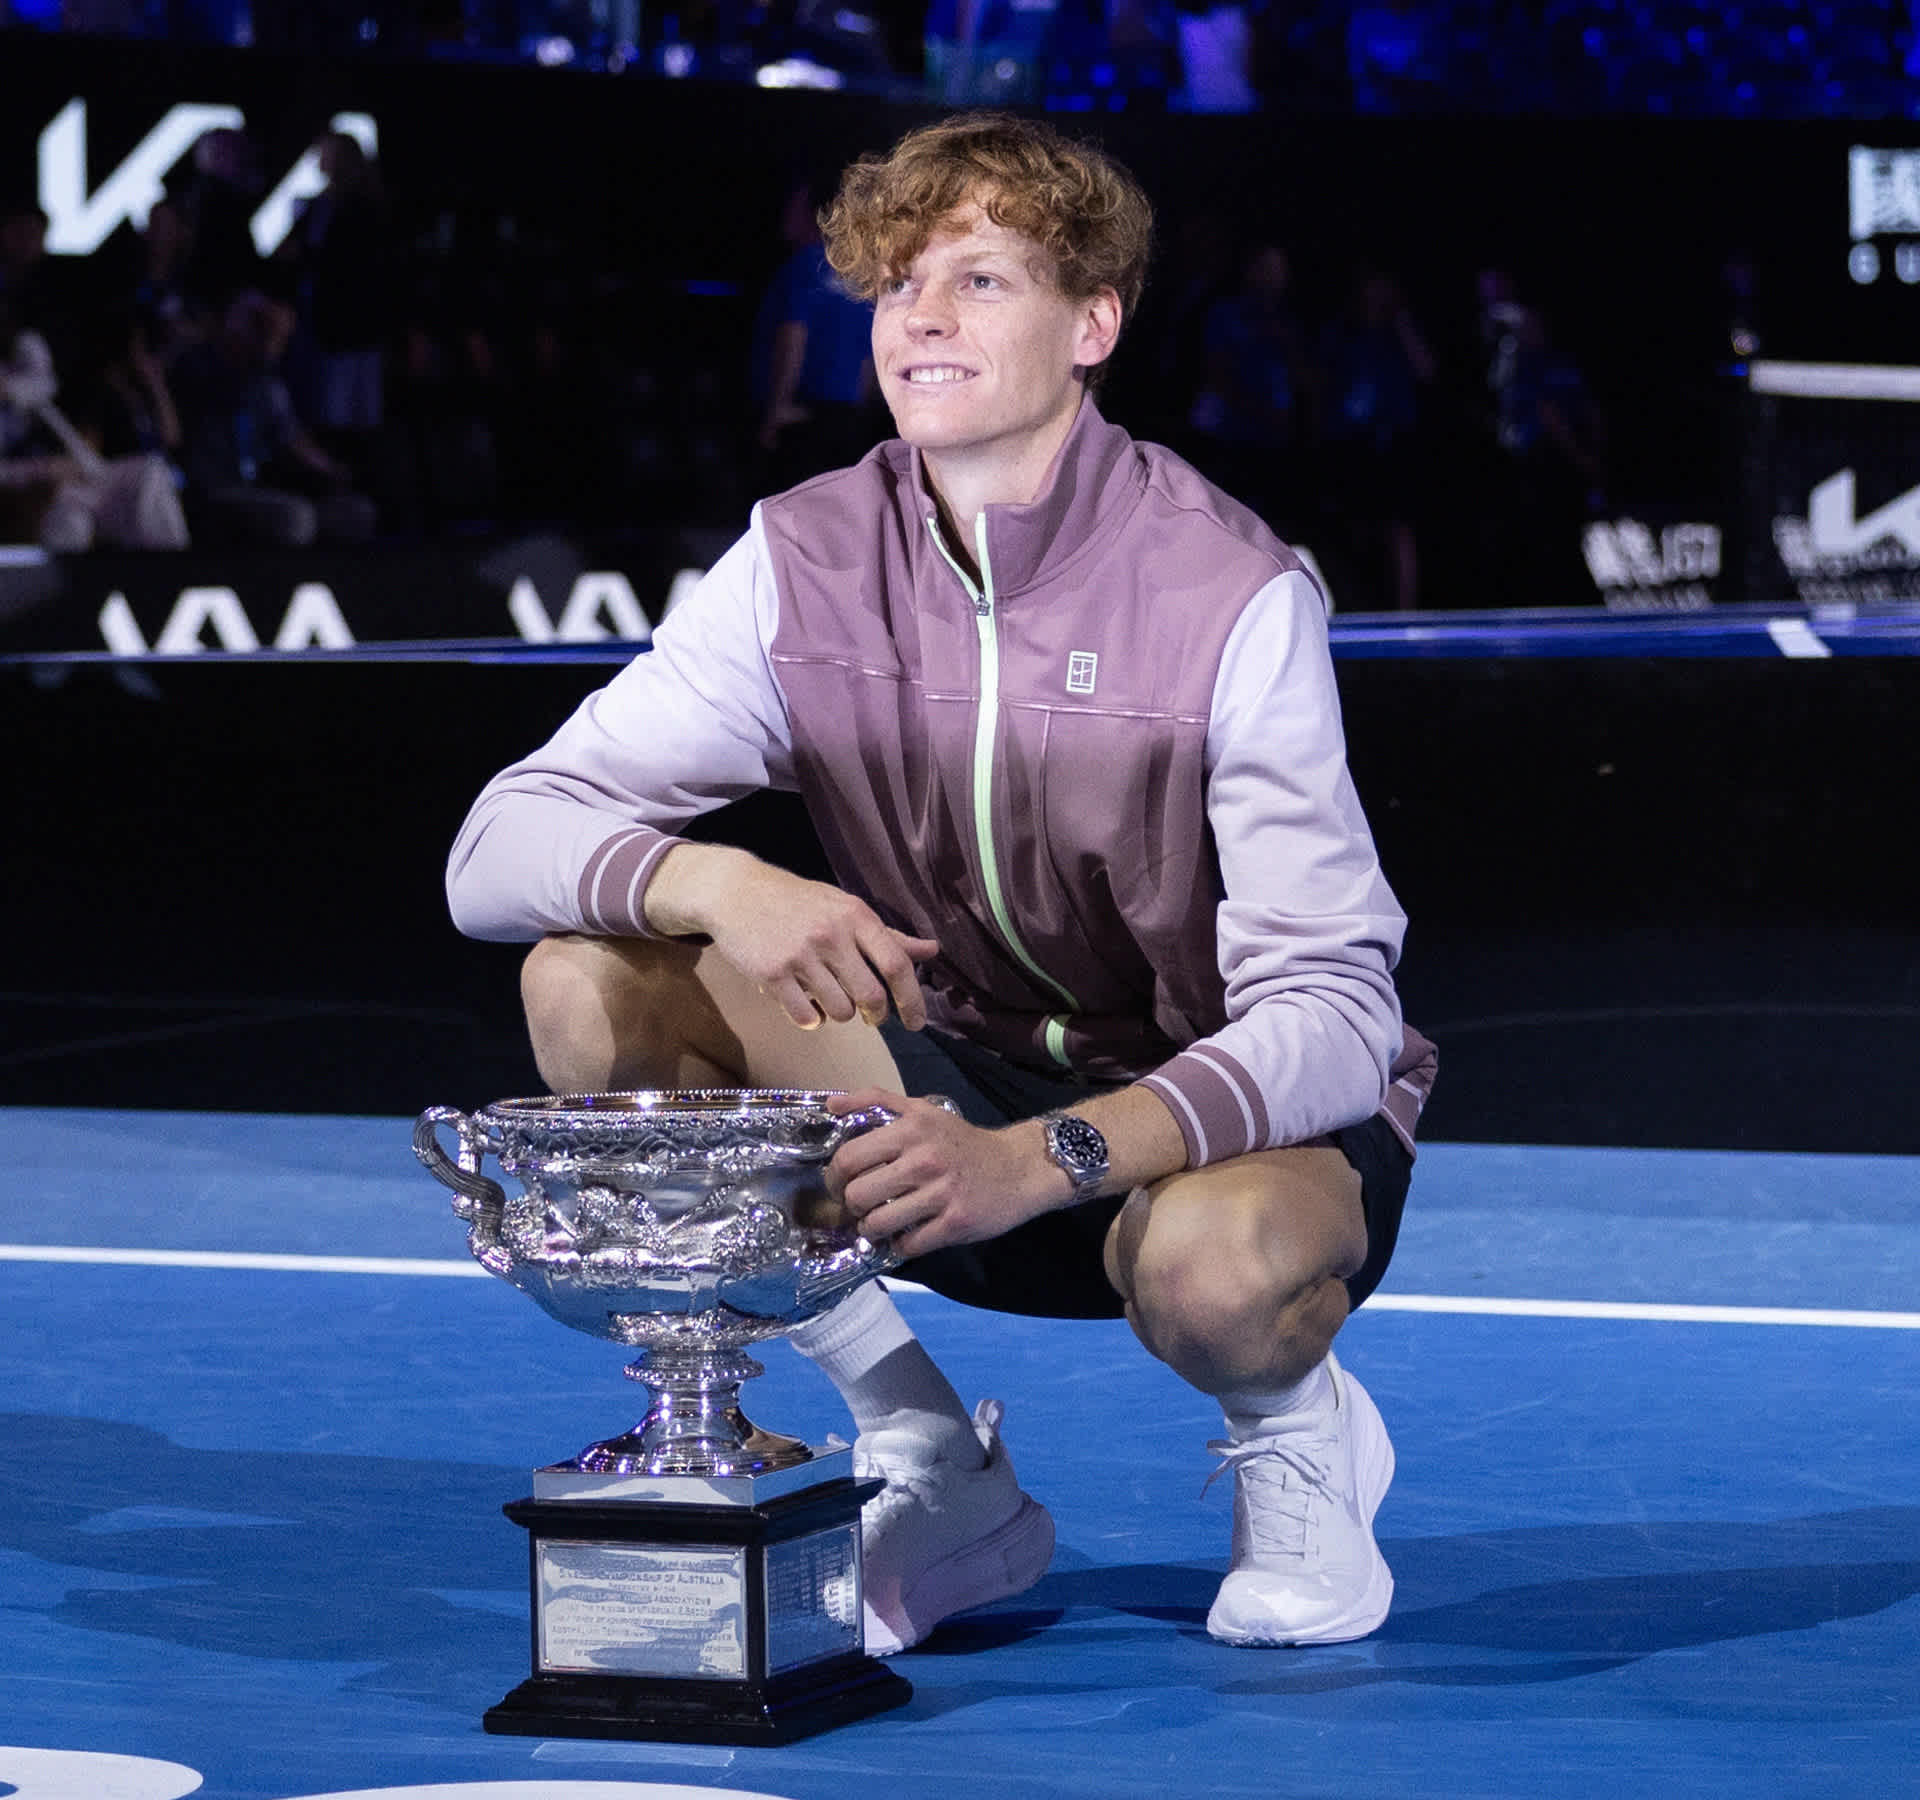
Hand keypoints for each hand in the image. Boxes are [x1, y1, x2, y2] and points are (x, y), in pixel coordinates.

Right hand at [648, 845, 938, 1030]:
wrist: (736, 892)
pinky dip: (812, 1020)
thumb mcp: (845, 907)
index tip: (916, 1023)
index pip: (896, 964)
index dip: (911, 999)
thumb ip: (888, 936)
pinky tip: (805, 1005)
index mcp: (855, 916)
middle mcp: (831, 935)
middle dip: (876, 1016)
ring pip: (840, 1011)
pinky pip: (806, 1017)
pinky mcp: (772, 974)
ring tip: (829, 998)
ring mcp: (800, 955)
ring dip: (840, 1014)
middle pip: (871, 996)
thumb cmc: (798, 902)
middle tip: (871, 1017)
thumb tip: (932, 951)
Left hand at [825, 1090, 1058, 1257]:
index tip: (841, 1184)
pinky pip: (908, 1245)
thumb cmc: (962, 1141)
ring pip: (878, 1224)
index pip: (849, 1158)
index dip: (835, 1177)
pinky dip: (900, 1245)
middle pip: (857, 1195)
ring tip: (878, 1223)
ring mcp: (941, 1194)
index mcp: (911, 1129)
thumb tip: (831, 1104)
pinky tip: (905, 1235)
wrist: (1018, 1167)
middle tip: (859, 1206)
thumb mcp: (922, 1111)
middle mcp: (924, 1159)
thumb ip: (876, 1101)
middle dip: (851, 1206)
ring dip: (871, 1230)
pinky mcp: (955, 1223)